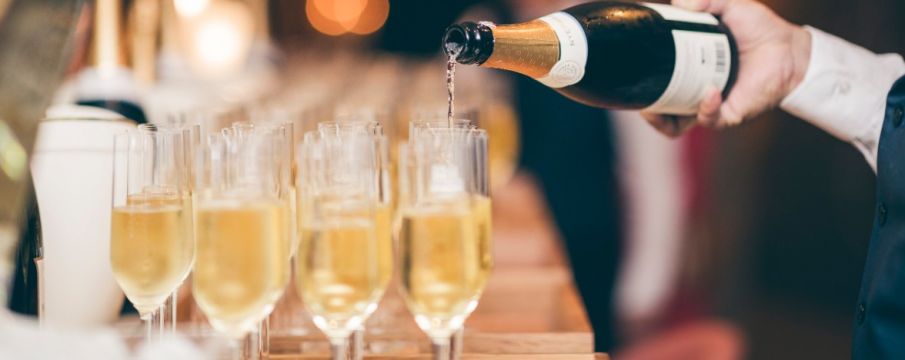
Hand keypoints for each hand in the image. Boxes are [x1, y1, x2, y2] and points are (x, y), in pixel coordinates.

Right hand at [642, 0, 811, 136]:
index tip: (634, 73)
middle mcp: (694, 90)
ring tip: (658, 107)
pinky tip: (709, 91)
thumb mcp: (728, 6)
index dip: (641, 85)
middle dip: (645, 109)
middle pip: (658, 110)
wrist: (790, 47)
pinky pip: (709, 118)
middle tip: (642, 97)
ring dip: (663, 118)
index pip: (655, 83)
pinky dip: (705, 107)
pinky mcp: (729, 114)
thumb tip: (680, 2)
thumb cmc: (759, 29)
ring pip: (675, 126)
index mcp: (687, 68)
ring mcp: (710, 105)